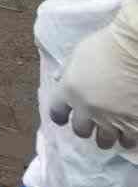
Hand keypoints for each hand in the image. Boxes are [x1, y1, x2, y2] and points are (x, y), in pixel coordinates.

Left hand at [49, 1, 137, 148]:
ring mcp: (111, 119)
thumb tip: (58, 79)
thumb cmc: (106, 46)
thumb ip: (68, 71)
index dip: (61, 116)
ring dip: (107, 136)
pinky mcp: (134, 125)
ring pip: (105, 140)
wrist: (136, 50)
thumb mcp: (78, 54)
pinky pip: (128, 141)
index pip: (57, 113)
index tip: (65, 117)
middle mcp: (87, 109)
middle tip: (93, 122)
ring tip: (113, 130)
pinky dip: (128, 137)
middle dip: (85, 127)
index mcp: (69, 91)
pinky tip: (130, 131)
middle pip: (80, 130)